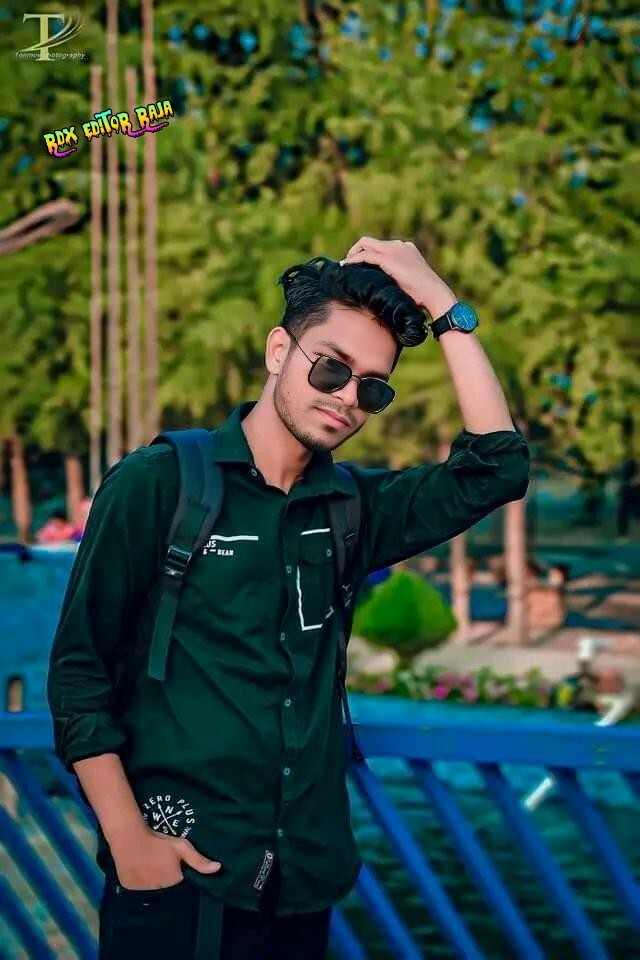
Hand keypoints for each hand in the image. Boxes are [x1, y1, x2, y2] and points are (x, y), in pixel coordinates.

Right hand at [111, 826, 221, 890]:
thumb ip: (198, 860)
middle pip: (168, 893)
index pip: (183, 890)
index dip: (182, 881)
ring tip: (153, 871)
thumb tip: (218, 868)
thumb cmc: (158, 841)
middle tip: (164, 869)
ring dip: (156, 887)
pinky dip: (143, 887)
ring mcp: (143, 894)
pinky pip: (140, 894)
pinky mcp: (130, 891)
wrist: (129, 838)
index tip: (179, 872)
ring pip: (154, 894)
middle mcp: (159, 892)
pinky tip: (142, 874)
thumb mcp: (181, 847)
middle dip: (169, 886)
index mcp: (174, 882)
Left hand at [340, 236, 456, 317]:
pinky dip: (354, 260)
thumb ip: (396, 278)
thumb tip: (383, 288)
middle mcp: (399, 245)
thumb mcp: (409, 282)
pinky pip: (365, 255)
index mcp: (406, 248)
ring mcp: (394, 249)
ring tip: (346, 264)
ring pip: (365, 243)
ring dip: (353, 253)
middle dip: (357, 250)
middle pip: (371, 241)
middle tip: (349, 263)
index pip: (382, 245)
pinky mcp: (388, 258)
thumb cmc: (424, 295)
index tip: (360, 264)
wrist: (434, 293)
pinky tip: (347, 266)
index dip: (368, 252)